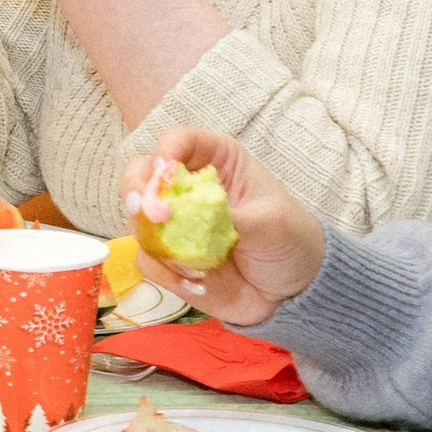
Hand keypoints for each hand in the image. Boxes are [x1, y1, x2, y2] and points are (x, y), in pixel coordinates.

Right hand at [122, 127, 326, 323]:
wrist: (294, 292)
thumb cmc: (290, 241)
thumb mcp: (271, 222)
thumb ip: (228, 214)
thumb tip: (185, 214)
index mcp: (216, 161)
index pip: (179, 140)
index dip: (166, 151)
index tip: (164, 172)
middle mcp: (186, 187)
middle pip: (141, 173)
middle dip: (138, 190)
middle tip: (146, 212)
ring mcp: (173, 224)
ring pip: (137, 218)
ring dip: (153, 238)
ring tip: (193, 264)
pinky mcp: (168, 258)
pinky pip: (147, 260)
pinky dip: (165, 271)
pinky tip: (195, 281)